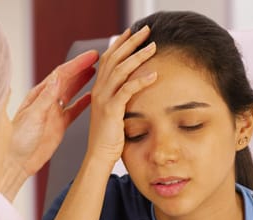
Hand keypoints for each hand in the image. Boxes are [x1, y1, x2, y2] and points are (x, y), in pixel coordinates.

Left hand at [9, 50, 98, 177]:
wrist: (16, 162)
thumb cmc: (17, 140)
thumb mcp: (33, 115)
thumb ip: (46, 97)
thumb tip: (58, 77)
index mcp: (38, 95)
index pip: (61, 74)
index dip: (77, 64)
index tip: (92, 56)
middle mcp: (46, 101)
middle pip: (68, 80)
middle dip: (82, 68)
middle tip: (99, 59)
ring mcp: (53, 113)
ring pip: (72, 93)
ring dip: (83, 82)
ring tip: (97, 72)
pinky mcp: (59, 126)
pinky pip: (74, 111)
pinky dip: (84, 103)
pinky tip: (92, 98)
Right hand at [86, 26, 157, 166]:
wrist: (98, 155)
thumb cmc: (109, 138)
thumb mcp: (113, 113)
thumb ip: (120, 98)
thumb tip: (133, 88)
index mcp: (98, 89)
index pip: (107, 58)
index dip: (119, 43)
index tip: (131, 32)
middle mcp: (98, 90)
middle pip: (114, 58)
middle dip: (130, 42)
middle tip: (145, 30)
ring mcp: (103, 99)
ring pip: (120, 70)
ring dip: (138, 56)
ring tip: (153, 47)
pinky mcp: (111, 110)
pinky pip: (127, 90)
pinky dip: (141, 81)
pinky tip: (154, 75)